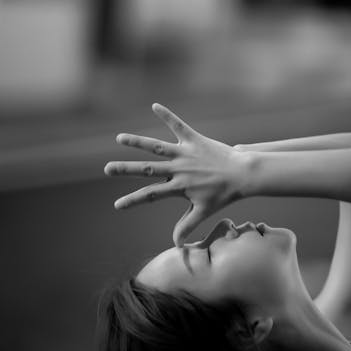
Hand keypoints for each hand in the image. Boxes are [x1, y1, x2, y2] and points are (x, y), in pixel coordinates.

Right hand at [104, 103, 248, 246]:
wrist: (243, 174)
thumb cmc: (224, 194)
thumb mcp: (204, 211)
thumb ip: (188, 225)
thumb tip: (176, 244)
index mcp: (179, 186)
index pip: (151, 195)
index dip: (133, 201)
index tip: (117, 206)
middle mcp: (179, 169)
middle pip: (147, 169)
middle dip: (126, 169)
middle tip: (107, 168)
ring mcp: (186, 153)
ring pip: (157, 147)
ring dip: (138, 142)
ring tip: (120, 138)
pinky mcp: (195, 139)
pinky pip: (178, 126)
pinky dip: (167, 116)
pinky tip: (154, 106)